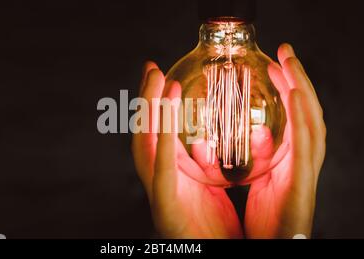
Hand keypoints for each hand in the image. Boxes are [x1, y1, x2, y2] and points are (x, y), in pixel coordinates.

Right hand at [132, 62, 242, 238]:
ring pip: (147, 147)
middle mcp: (160, 184)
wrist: (216, 257)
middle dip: (146, 101)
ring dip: (151, 112)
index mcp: (172, 178)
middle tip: (151, 68)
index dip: (157, 106)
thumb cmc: (217, 231)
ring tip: (158, 81)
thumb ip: (208, 166)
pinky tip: (166, 114)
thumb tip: (213, 141)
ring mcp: (159, 197)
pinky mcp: (166, 211)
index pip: (158, 135)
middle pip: (146, 135)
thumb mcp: (212, 191)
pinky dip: (163, 140)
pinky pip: (162, 171)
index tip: (163, 76)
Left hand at [244, 44, 325, 237]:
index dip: (290, 91)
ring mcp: (305, 175)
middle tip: (285, 52)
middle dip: (298, 82)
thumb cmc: (264, 224)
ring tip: (290, 64)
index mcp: (290, 163)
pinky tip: (295, 96)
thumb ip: (257, 161)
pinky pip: (304, 148)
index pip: (295, 119)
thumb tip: (249, 137)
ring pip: (311, 124)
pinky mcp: (301, 187)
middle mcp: (302, 165)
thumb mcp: (259, 185)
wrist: (272, 251)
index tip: (276, 65)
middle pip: (307, 115)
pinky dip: (303, 119)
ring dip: (302, 91)